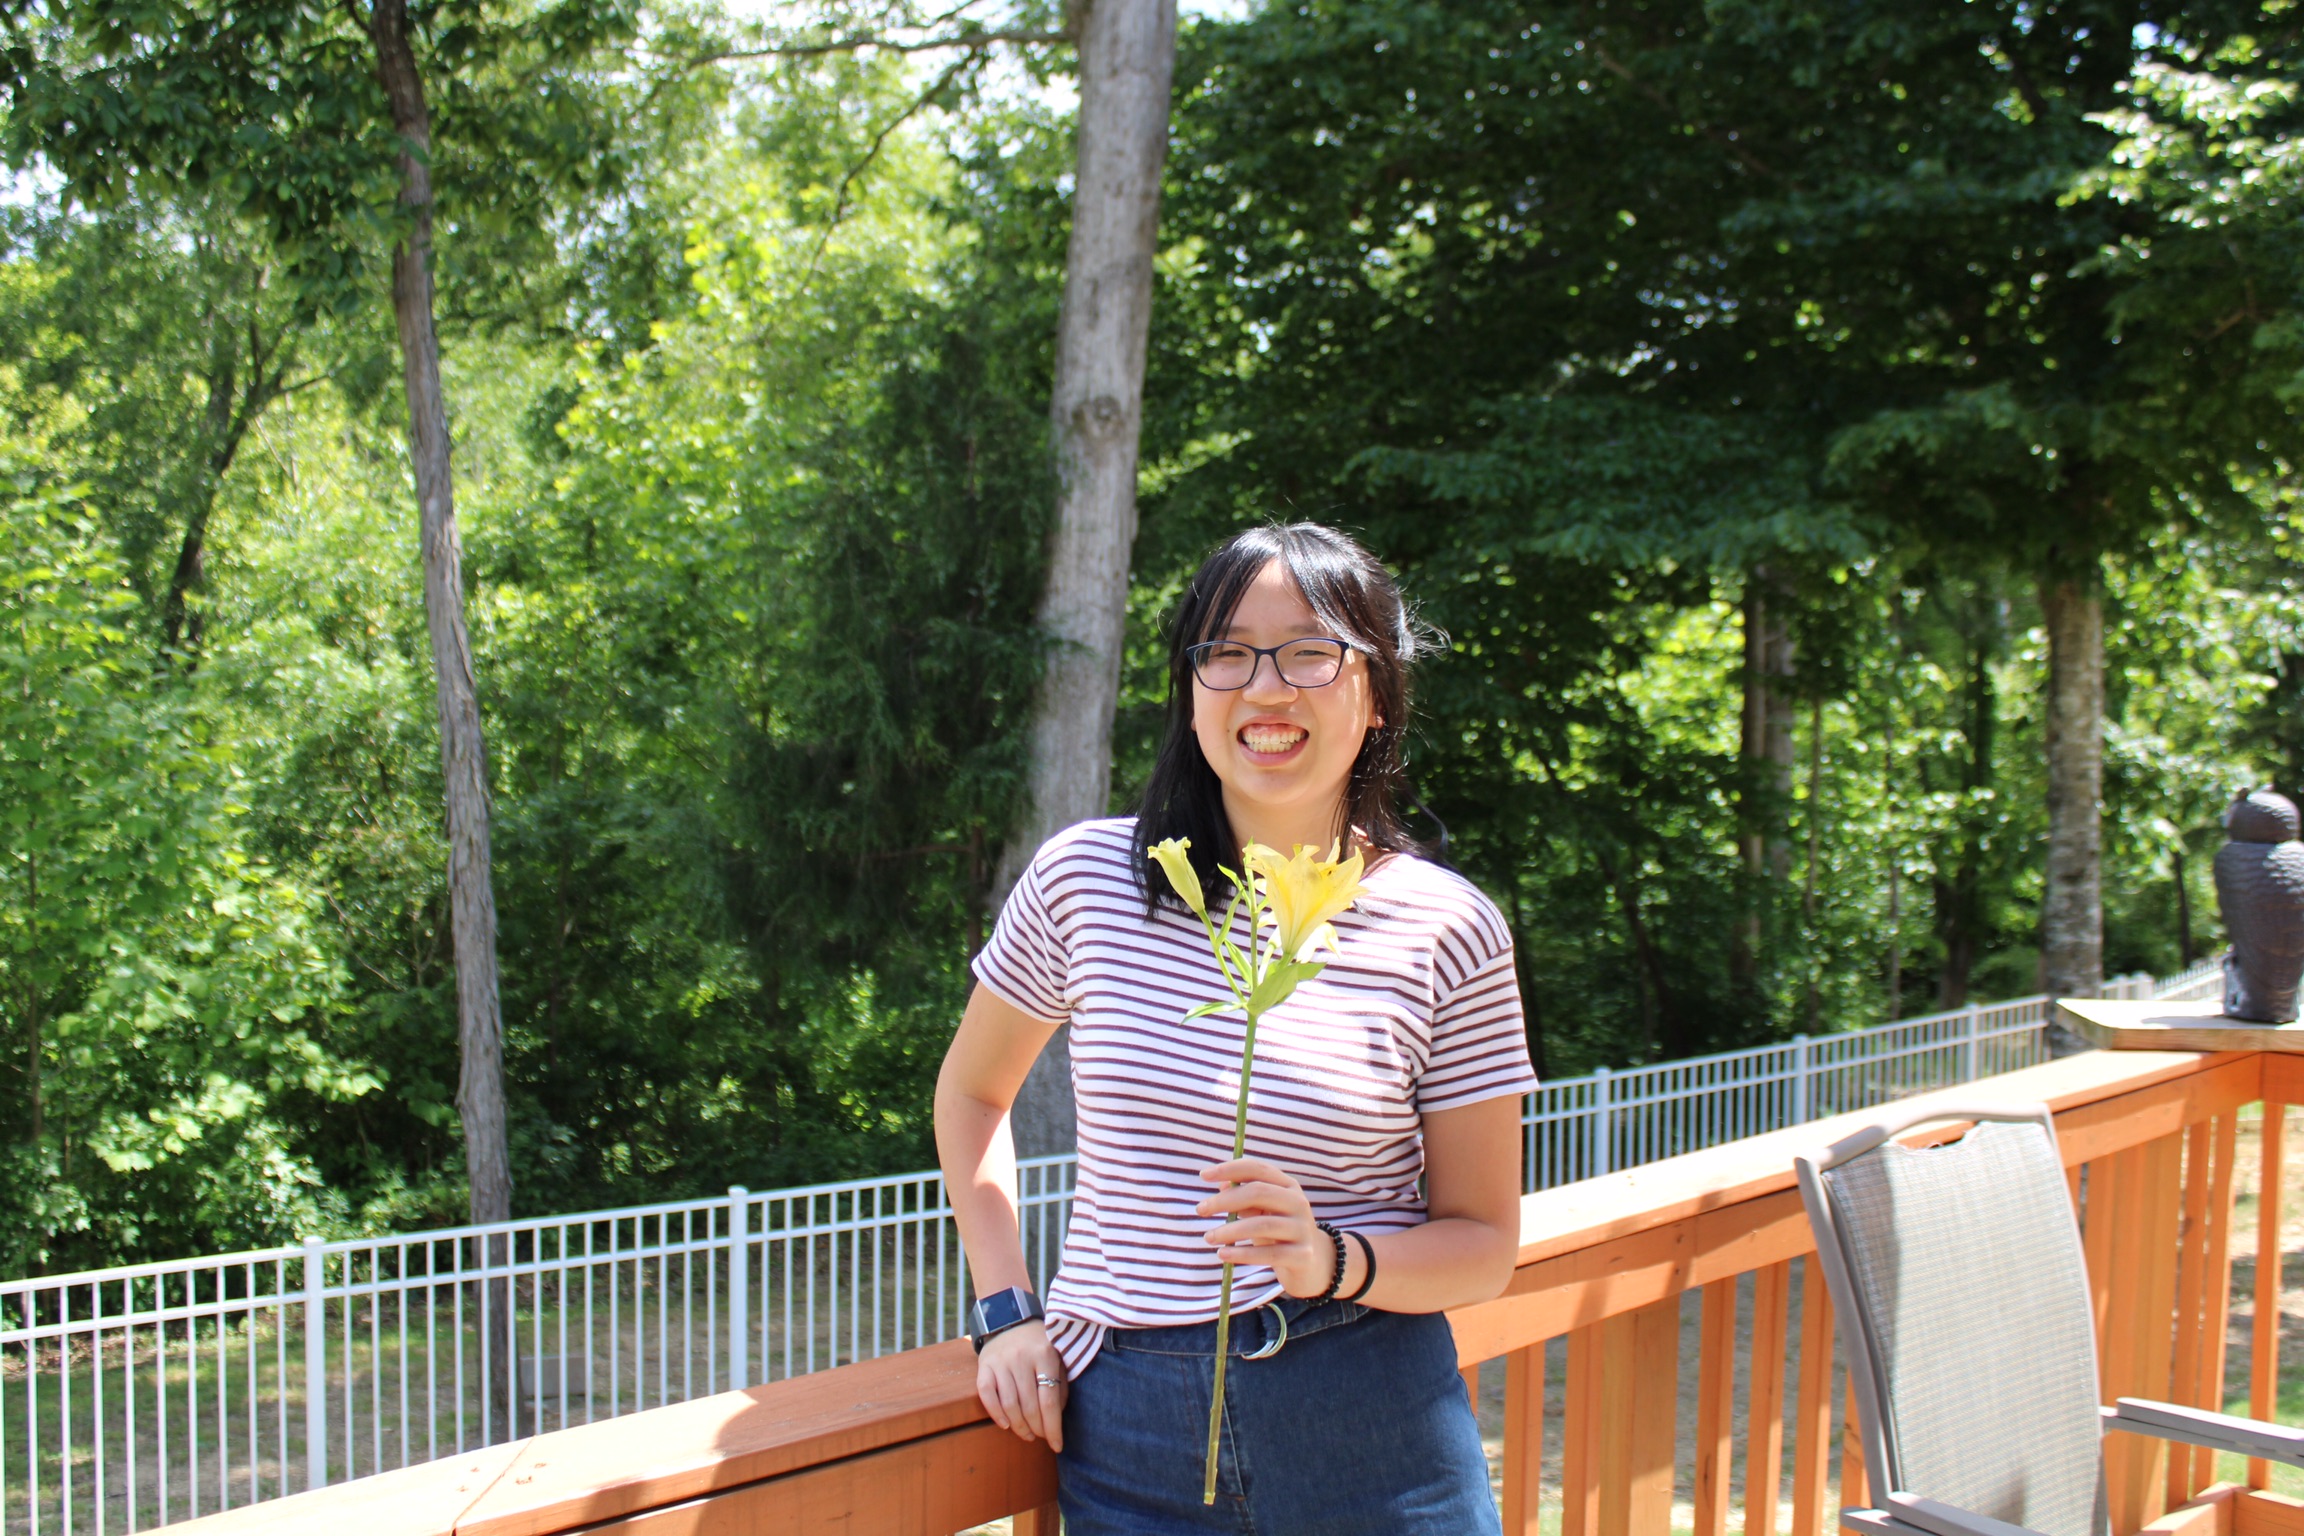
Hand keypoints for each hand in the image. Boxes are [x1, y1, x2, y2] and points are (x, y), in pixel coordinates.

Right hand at [976, 1320, 1065, 1451]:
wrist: (1010, 1321)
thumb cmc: (1038, 1345)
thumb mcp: (1058, 1357)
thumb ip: (1061, 1384)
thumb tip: (1057, 1417)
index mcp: (1045, 1354)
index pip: (1049, 1400)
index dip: (1053, 1427)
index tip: (1057, 1445)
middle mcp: (1021, 1358)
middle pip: (1029, 1406)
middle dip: (1037, 1429)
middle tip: (1041, 1437)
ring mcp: (1001, 1361)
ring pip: (1009, 1404)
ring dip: (1019, 1426)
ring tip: (1027, 1434)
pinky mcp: (984, 1365)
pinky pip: (987, 1395)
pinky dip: (996, 1414)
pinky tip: (1006, 1425)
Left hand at [1197, 1157, 1333, 1298]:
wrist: (1313, 1265)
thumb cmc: (1279, 1233)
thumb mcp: (1262, 1212)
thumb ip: (1244, 1197)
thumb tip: (1219, 1184)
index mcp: (1288, 1186)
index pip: (1258, 1169)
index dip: (1230, 1169)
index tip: (1203, 1175)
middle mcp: (1298, 1203)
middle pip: (1259, 1192)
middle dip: (1225, 1200)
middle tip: (1200, 1210)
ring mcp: (1302, 1229)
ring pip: (1261, 1225)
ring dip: (1229, 1231)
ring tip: (1209, 1237)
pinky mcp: (1302, 1255)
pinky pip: (1268, 1254)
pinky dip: (1241, 1254)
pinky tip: (1223, 1255)